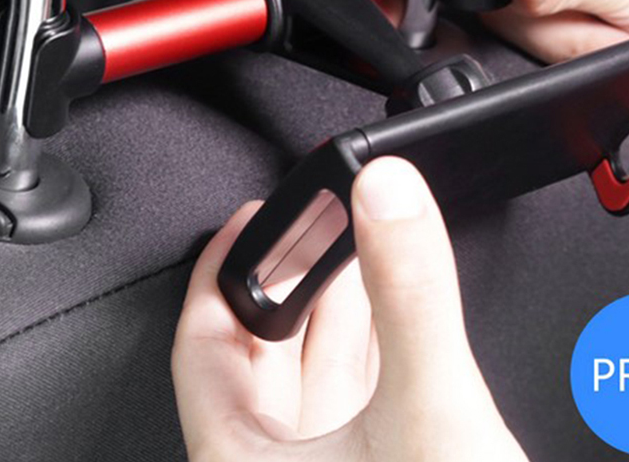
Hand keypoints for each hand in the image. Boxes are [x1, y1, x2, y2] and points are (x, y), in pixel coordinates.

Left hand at [172, 156, 526, 461]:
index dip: (224, 264)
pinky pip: (355, 396)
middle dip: (296, 273)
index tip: (250, 216)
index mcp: (242, 454)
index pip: (202, 336)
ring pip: (311, 372)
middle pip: (262, 345)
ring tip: (364, 251)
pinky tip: (400, 322)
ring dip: (338, 309)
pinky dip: (373, 349)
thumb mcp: (427, 409)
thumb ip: (408, 293)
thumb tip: (387, 193)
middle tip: (325, 222)